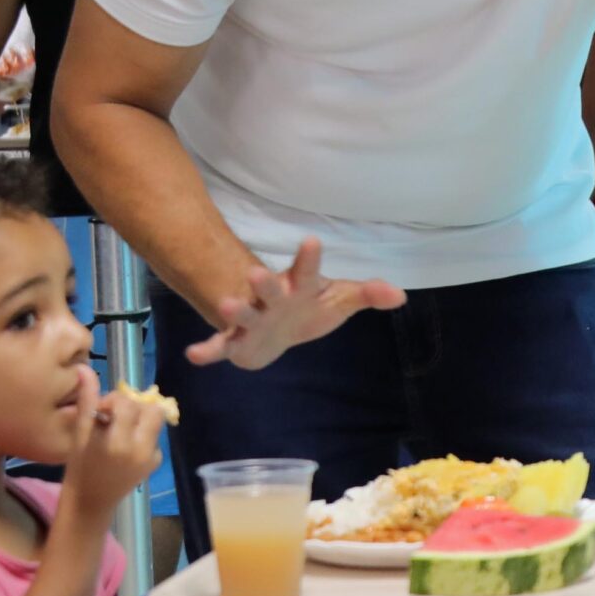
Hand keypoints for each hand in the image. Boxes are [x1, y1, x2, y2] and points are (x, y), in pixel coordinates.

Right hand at [60, 365, 163, 515]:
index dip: (113, 401)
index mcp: (118, 441)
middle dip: (135, 407)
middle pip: (152, 409)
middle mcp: (140, 449)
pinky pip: (154, 438)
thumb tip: (85, 369)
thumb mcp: (80, 434)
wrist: (90, 502)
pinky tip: (125, 445)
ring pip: (155, 422)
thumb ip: (87, 401)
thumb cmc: (79, 467)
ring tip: (119, 429)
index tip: (101, 411)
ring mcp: (151, 458)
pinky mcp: (155, 464)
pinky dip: (142, 435)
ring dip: (139, 419)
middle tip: (116, 416)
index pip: (128, 403)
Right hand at [189, 238, 405, 369]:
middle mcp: (273, 299)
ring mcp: (253, 319)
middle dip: (263, 283)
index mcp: (299, 286)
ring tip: (228, 305)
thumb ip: (366, 294)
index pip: (307, 270)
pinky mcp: (237, 341)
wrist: (277, 333)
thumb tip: (400, 295)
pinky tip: (194, 355)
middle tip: (257, 272)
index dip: (309, 257)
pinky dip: (208, 350)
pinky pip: (221, 345)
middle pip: (268, 289)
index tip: (311, 240)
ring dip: (235, 309)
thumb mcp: (339, 301)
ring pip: (243, 313)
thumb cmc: (309, 308)